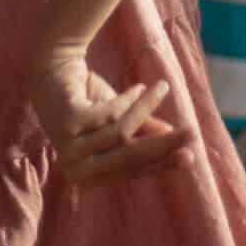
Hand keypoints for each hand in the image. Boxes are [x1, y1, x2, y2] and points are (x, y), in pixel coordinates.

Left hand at [28, 48, 193, 185]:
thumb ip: (142, 133)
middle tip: (192, 133)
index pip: (130, 172)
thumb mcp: (118, 121)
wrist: (53, 69)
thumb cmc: (86, 100)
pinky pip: (109, 114)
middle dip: (164, 144)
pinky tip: (138, 87)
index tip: (190, 156)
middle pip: (128, 156)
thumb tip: (175, 142)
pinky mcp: (68, 122)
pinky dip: (128, 99)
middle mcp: (74, 168)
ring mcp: (68, 146)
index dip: (160, 163)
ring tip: (162, 88)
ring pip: (122, 132)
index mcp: (86, 177)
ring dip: (146, 108)